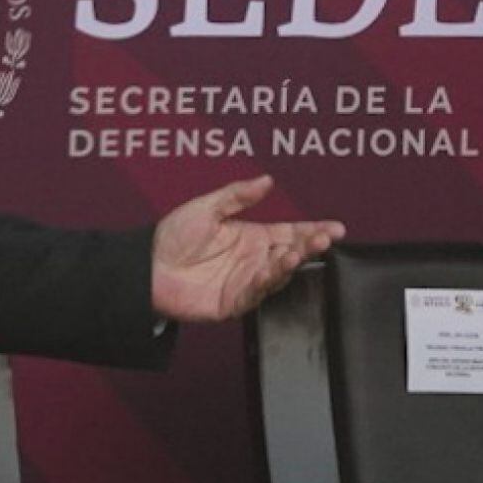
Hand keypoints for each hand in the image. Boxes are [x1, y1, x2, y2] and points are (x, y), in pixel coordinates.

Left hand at [150, 175, 344, 321]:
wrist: (146, 267)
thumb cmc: (172, 237)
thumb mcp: (207, 207)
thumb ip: (237, 195)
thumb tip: (266, 180)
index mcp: (252, 236)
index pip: (291, 232)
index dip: (314, 230)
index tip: (335, 227)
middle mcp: (254, 259)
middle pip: (291, 253)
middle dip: (311, 246)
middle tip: (325, 238)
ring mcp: (246, 281)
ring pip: (278, 273)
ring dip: (292, 262)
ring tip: (301, 251)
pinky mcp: (234, 302)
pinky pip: (256, 292)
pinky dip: (267, 280)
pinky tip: (275, 267)